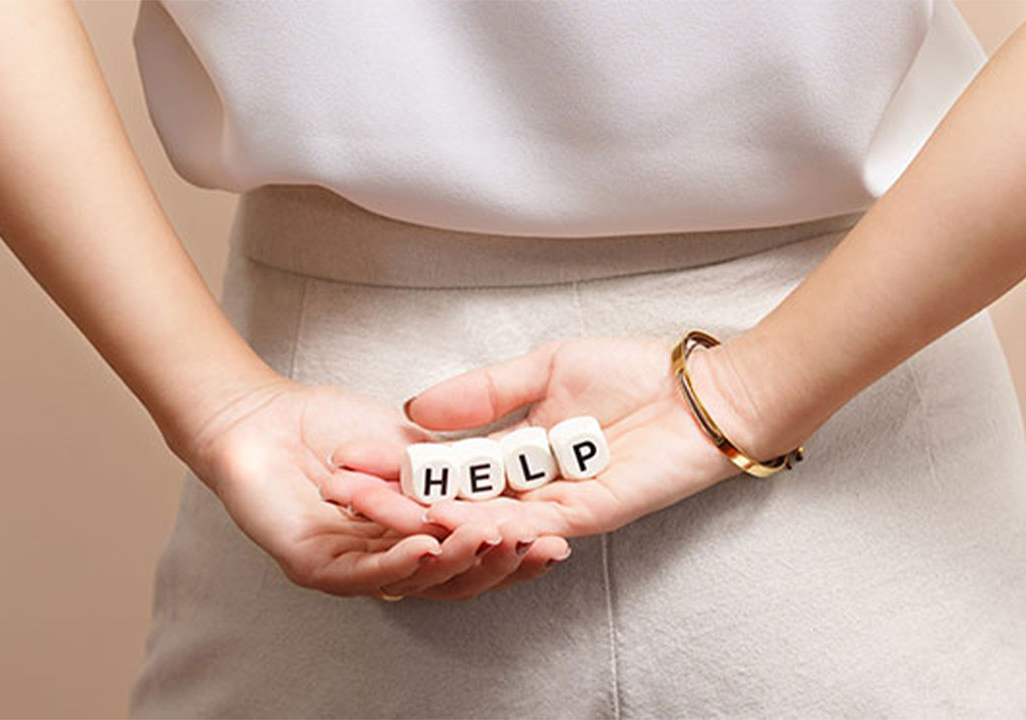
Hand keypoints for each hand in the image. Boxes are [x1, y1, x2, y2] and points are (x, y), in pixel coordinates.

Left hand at [177, 373, 567, 599]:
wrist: (266, 416)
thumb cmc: (332, 430)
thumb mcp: (413, 451)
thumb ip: (455, 473)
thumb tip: (512, 484)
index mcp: (412, 540)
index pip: (472, 559)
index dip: (514, 555)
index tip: (556, 540)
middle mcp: (385, 563)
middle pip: (453, 580)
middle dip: (500, 564)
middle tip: (537, 546)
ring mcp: (349, 571)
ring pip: (414, 581)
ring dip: (457, 562)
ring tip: (493, 542)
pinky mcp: (311, 568)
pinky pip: (362, 574)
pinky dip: (398, 562)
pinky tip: (428, 546)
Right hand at [327, 334, 771, 553]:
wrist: (700, 391)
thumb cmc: (633, 375)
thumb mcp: (542, 369)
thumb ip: (482, 391)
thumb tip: (418, 406)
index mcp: (518, 448)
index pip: (445, 461)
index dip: (396, 461)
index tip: (346, 455)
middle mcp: (531, 483)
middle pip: (455, 495)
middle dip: (398, 494)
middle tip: (343, 490)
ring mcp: (558, 502)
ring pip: (486, 517)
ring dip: (435, 514)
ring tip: (384, 507)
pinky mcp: (590, 514)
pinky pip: (536, 522)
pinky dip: (497, 523)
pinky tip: (458, 519)